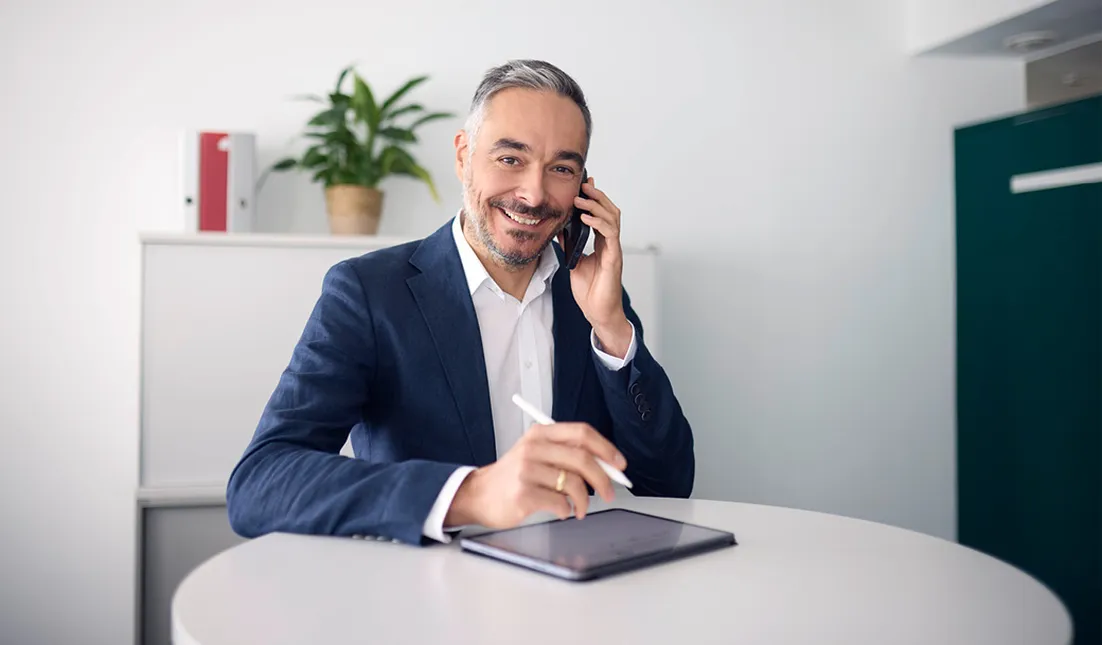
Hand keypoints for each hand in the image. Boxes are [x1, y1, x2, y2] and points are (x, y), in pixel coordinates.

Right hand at [445, 422, 627, 528]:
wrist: (479, 495)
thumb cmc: (514, 476)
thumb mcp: (537, 454)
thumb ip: (568, 455)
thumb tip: (608, 466)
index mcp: (540, 434)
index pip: (582, 433)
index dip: (606, 448)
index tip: (620, 464)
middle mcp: (533, 448)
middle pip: (583, 459)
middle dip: (604, 479)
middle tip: (610, 493)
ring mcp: (526, 470)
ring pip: (574, 484)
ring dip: (584, 501)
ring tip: (579, 508)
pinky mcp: (522, 494)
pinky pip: (560, 503)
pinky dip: (566, 511)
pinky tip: (560, 511)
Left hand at [560, 176, 632, 356]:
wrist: (598, 313)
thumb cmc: (590, 291)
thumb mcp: (573, 263)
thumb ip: (568, 246)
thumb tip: (557, 230)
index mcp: (602, 243)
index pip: (601, 214)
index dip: (594, 199)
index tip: (584, 184)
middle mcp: (610, 243)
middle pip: (610, 211)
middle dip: (597, 196)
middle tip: (583, 185)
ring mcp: (613, 250)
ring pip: (613, 218)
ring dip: (597, 206)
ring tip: (581, 198)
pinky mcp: (614, 259)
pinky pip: (610, 235)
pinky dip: (599, 223)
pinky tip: (586, 218)